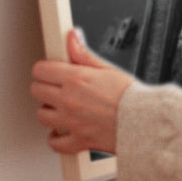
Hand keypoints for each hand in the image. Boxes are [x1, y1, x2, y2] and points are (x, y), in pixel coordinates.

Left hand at [30, 28, 134, 155]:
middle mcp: (69, 100)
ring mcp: (71, 122)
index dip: (45, 69)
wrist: (145, 122)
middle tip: (56, 87)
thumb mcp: (107, 68)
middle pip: (36, 91)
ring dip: (49, 111)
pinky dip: (56, 138)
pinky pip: (54, 143)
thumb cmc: (131, 96)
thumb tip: (72, 37)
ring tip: (61, 108)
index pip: (41, 70)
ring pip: (41, 116)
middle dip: (44, 87)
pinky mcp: (77, 140)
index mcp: (76, 79)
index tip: (50, 71)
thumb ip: (84, 54)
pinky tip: (62, 131)